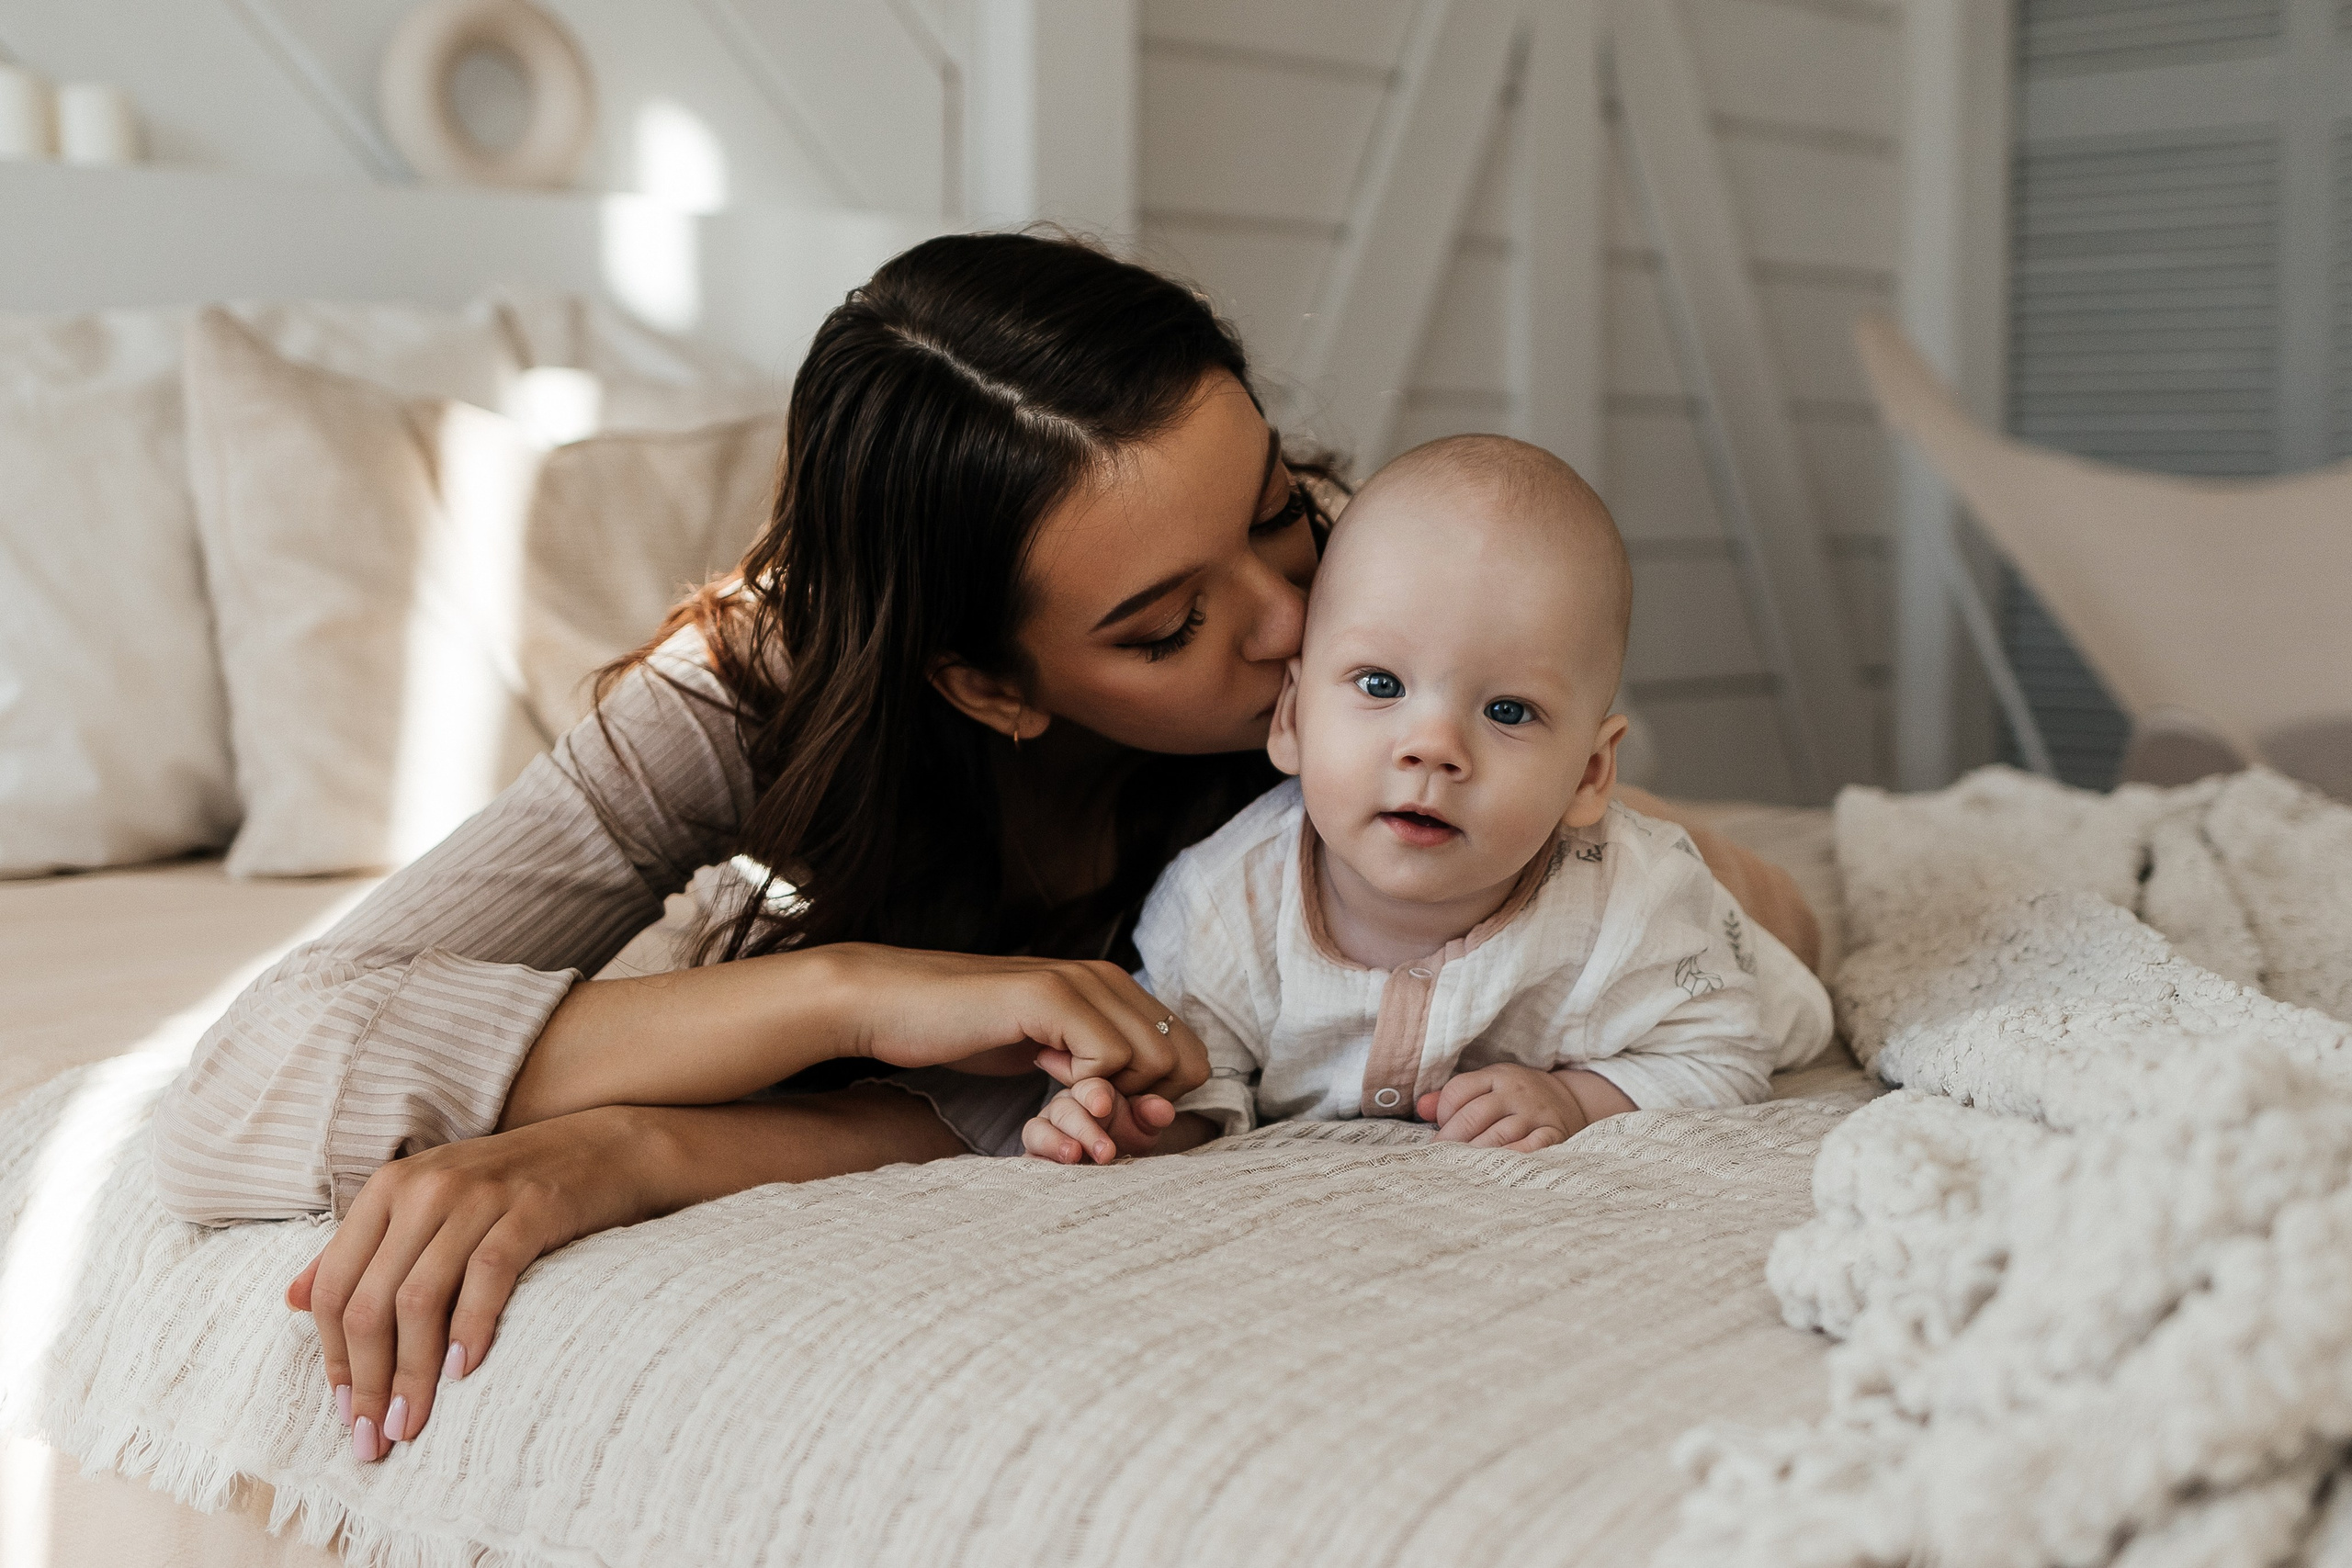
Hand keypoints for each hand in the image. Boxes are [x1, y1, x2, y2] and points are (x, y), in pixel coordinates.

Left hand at [287, 1105, 654, 1462]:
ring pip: (420, 1299)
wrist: (605, 1148)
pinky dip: (470, 1329)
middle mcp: (425, 1187)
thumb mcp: (427, 1206)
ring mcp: (478, 1196)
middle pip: (372, 1301)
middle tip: (374, 1439)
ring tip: (412, 1423)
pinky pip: (487, 1276)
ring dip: (411, 1374)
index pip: (336, 1287)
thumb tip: (291, 1299)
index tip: (344, 1412)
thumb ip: (362, 1248)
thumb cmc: (510, 1188)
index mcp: (388, 1189)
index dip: (334, 1358)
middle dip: (367, 1381)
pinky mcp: (531, 1208)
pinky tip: (465, 1372)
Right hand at [828, 947, 1209, 1100]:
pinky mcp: (1051, 995)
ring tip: (1059, 1096)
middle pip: (1188, 1063)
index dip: (1160, 1101)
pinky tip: (1040, 1076)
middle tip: (1087, 1116)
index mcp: (1114, 988)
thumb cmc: (967, 1034)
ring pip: (1157, 1062)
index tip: (1105, 1115)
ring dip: (1114, 1104)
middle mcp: (1108, 977)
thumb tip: (1162, 1122)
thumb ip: (1105, 1081)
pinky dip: (1084, 1089)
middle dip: (1147, 1108)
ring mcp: (1082, 982)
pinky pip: (1110, 1059)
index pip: (1191, 1055)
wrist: (891, 1004)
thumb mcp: (1049, 1059)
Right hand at [1021, 1076, 1176, 1163]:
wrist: (1113, 1171)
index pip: (1089, 1087)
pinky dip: (1040, 1158)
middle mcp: (1066, 1108)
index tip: (1105, 1107)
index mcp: (1093, 1093)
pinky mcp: (1035, 1156)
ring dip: (1056, 1142)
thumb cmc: (1127, 1139)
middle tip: (1105, 1151)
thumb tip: (1164, 1110)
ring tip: (1074, 1156)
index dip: (1095, 1095)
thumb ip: (1151, 1115)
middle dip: (1084, 1128)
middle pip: (1065, 1109)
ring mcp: (1047, 1131)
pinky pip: (1029, 1152)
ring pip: (1039, 1128)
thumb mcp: (1144, 1127)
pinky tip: (1056, 1169)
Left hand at [1416, 1064, 1625, 1150]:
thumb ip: (1453, 1097)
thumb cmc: (1516, 1098)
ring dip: (1476, 1152)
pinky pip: (1532, 1148)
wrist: (1570, 1101)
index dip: (1443, 1112)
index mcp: (1496, 1076)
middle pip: (1475, 1114)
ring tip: (1461, 1167)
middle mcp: (1516, 1092)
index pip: (1459, 1090)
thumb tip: (1422, 1109)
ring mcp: (1536, 1113)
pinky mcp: (1554, 1133)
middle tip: (1440, 1157)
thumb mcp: (1488, 1086)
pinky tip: (1495, 1169)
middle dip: (1452, 1138)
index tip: (1440, 1130)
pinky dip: (1512, 1158)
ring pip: (1499, 1134)